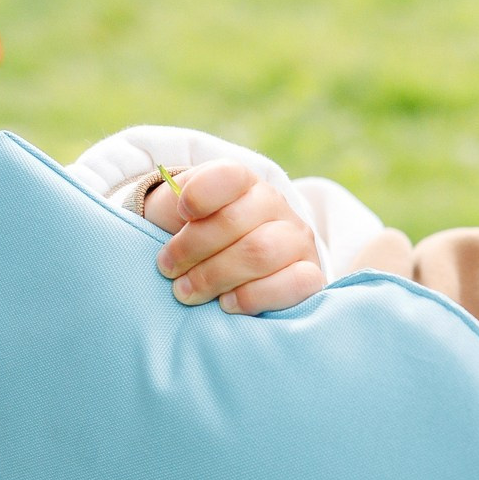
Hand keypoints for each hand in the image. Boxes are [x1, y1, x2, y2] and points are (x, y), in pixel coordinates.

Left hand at [143, 160, 325, 314]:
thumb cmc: (193, 240)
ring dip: (215, 276)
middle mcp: (274, 204)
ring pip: (261, 253)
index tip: (180, 213)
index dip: (199, 194)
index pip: (227, 176)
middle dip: (193, 249)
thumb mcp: (175, 215)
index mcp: (241, 182)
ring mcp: (296, 239)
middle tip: (168, 269)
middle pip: (235, 222)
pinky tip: (227, 303)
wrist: (219, 270)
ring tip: (187, 292)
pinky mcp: (310, 274)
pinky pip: (296, 283)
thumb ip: (172, 206)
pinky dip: (254, 297)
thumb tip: (178, 214)